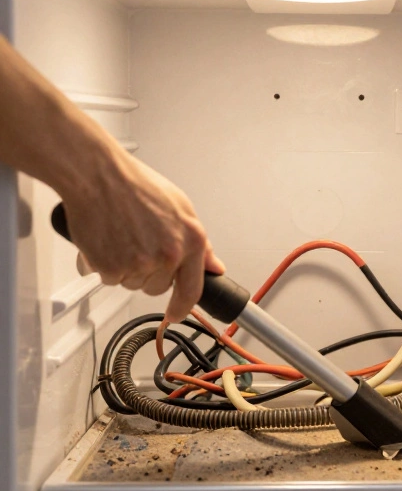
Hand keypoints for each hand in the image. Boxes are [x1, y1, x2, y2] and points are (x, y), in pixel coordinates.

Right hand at [61, 154, 222, 321]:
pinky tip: (105, 241)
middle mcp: (168, 255)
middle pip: (157, 287)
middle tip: (137, 244)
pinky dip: (103, 265)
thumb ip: (199, 244)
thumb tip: (213, 267)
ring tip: (121, 237)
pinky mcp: (110, 267)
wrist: (98, 176)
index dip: (183, 307)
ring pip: (132, 283)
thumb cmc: (136, 185)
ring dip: (125, 269)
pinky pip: (109, 279)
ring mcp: (139, 264)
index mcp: (191, 240)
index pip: (193, 289)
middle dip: (148, 273)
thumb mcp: (182, 208)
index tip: (176, 314)